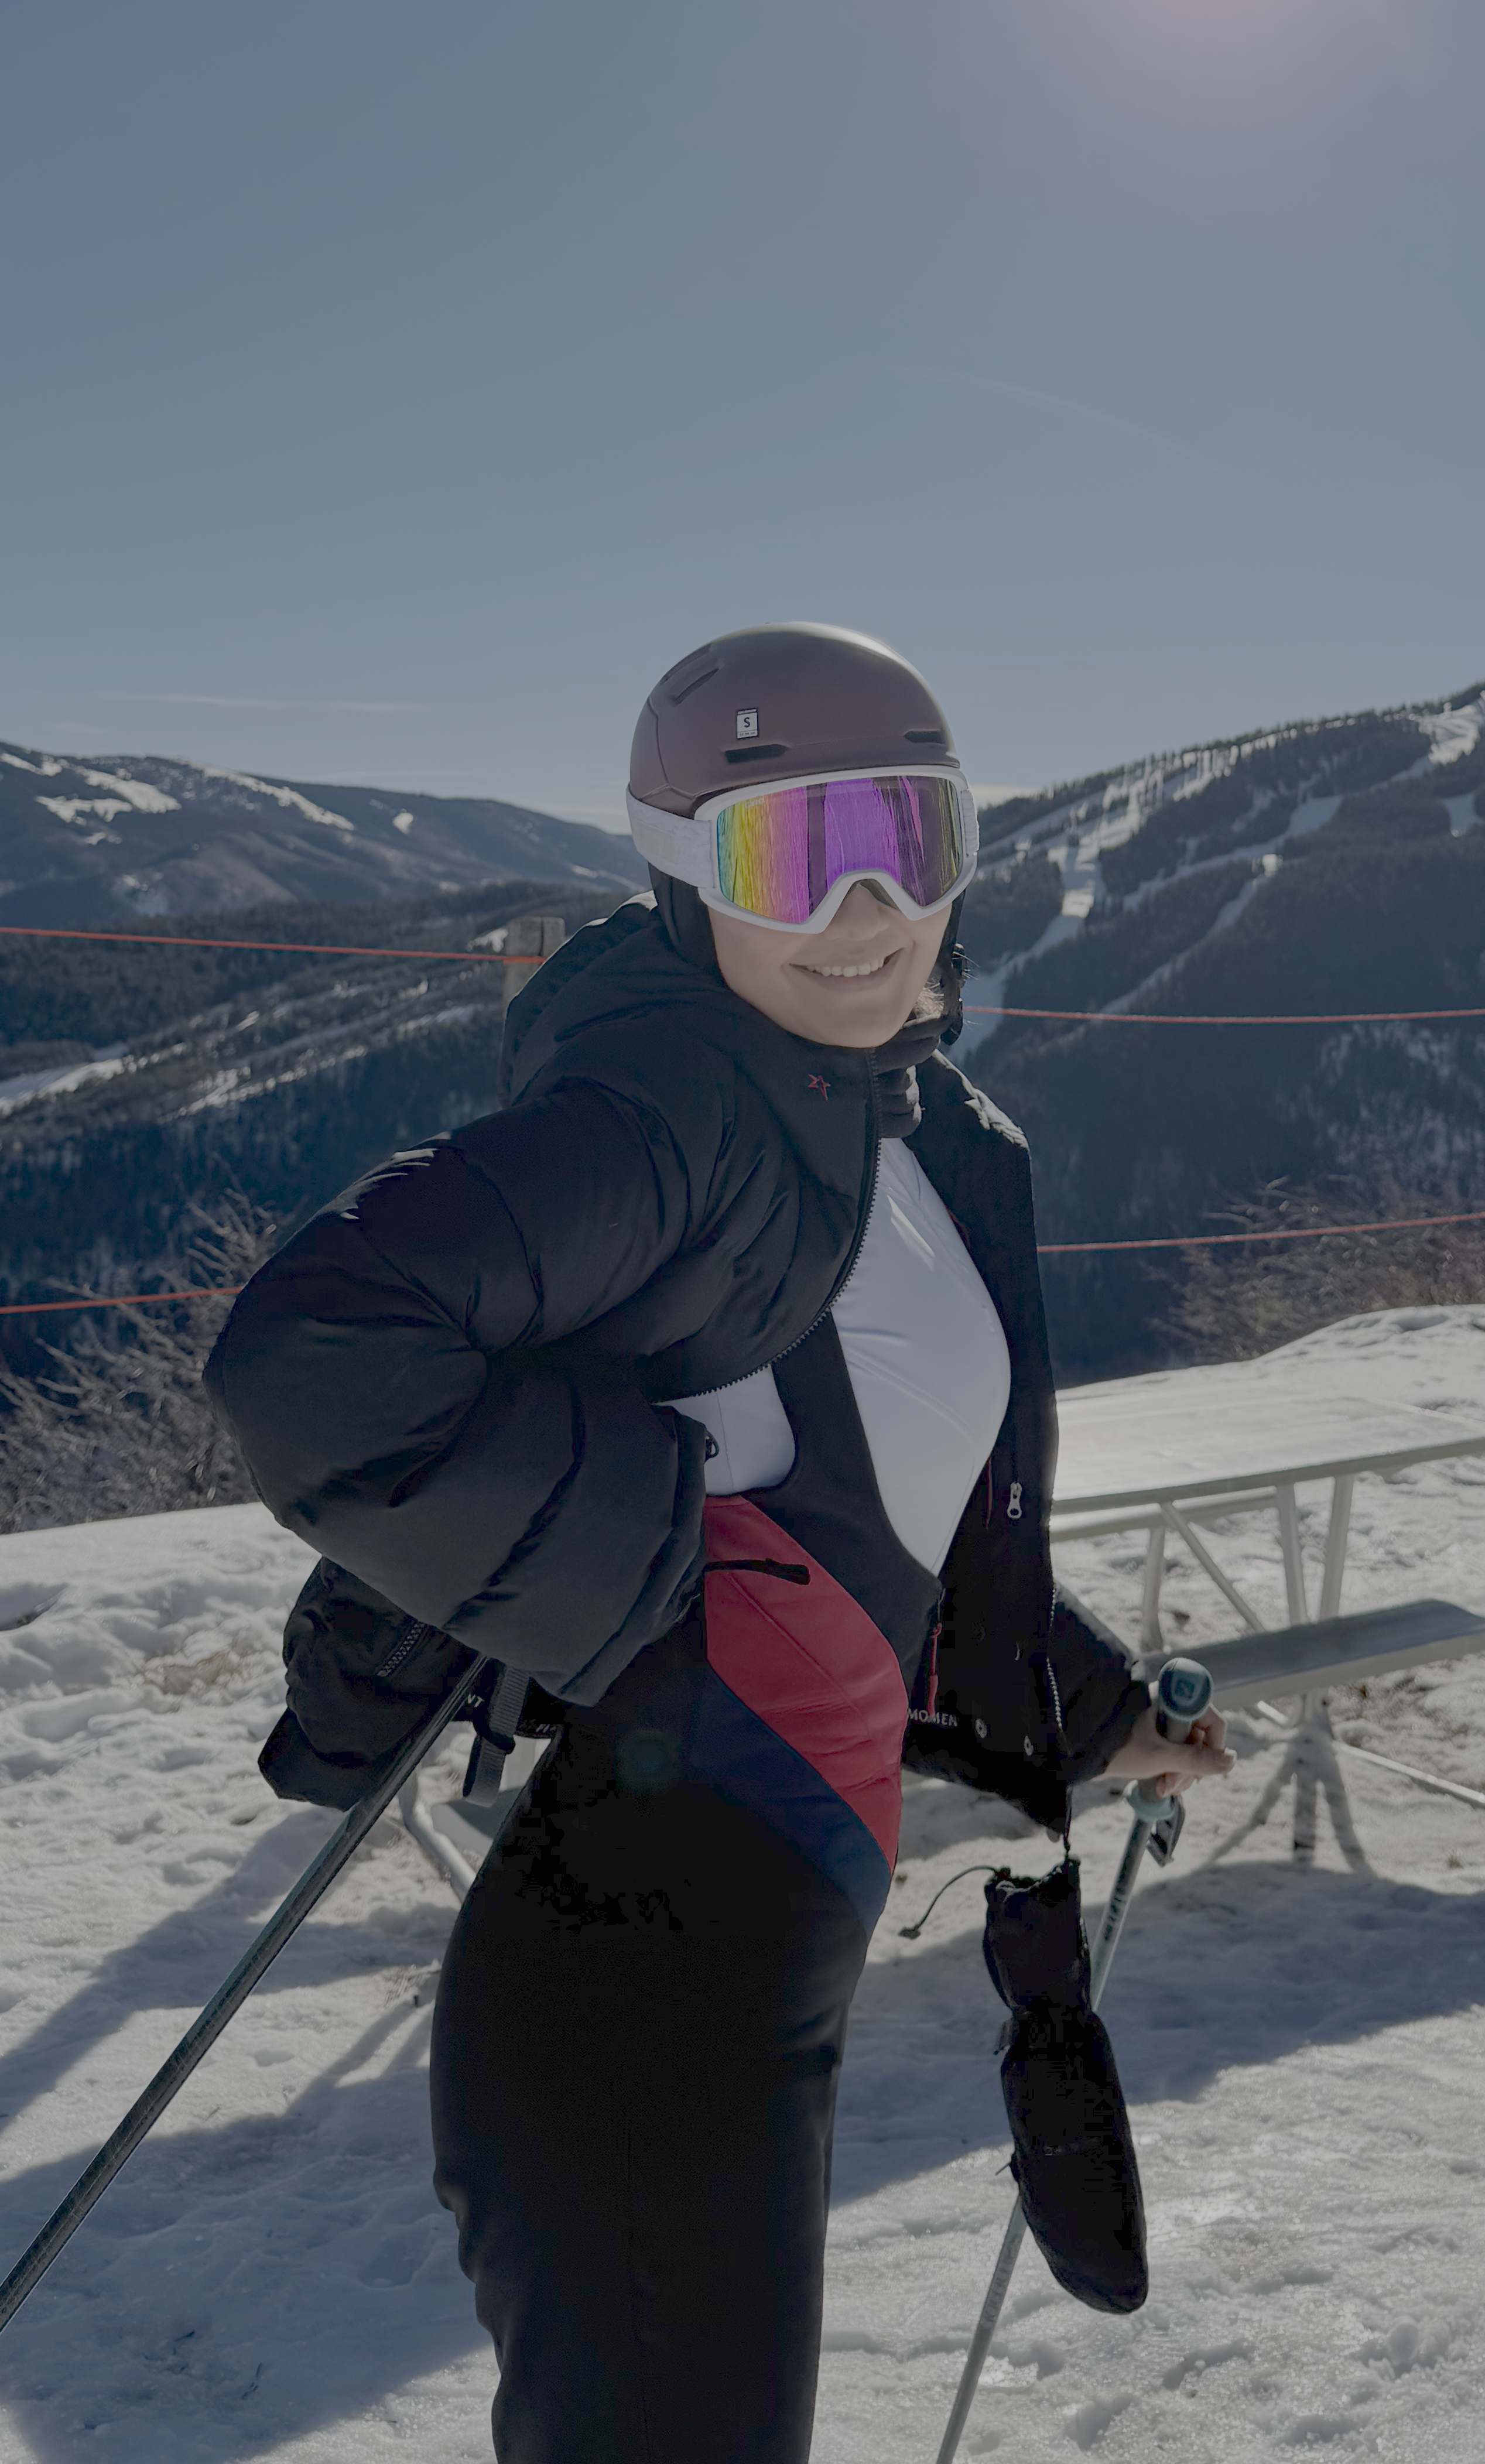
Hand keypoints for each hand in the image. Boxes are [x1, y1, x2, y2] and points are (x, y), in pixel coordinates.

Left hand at [1101, 1704, 1234, 1798]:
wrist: (1076, 1752)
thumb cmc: (1114, 1747)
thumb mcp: (1159, 1757)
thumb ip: (1196, 1760)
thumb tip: (1232, 1761)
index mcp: (1172, 1700)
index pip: (1212, 1720)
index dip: (1213, 1747)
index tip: (1203, 1769)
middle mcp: (1170, 1708)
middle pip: (1202, 1740)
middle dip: (1191, 1768)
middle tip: (1172, 1786)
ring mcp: (1161, 1723)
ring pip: (1189, 1751)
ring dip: (1181, 1773)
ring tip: (1162, 1788)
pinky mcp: (1153, 1737)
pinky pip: (1175, 1755)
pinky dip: (1172, 1771)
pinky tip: (1160, 1785)